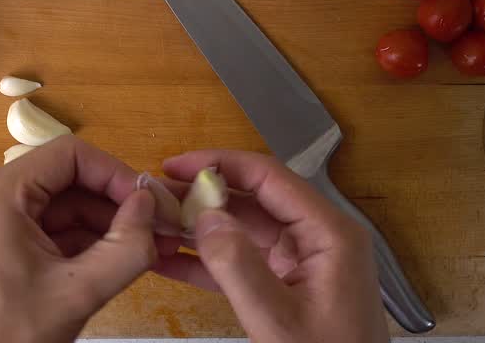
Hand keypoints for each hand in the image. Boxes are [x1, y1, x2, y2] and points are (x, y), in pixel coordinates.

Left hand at [0, 136, 173, 342]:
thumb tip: (152, 205)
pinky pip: (37, 227)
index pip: (69, 156)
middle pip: (61, 179)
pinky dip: (73, 241)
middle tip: (156, 230)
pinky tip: (109, 260)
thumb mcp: (77, 294)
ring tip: (141, 250)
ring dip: (97, 225)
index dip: (117, 174)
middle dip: (111, 204)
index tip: (151, 203)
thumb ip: (125, 246)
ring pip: (52, 205)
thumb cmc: (6, 340)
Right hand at [155, 150, 388, 342]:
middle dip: (202, 198)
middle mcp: (319, 237)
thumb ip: (239, 267)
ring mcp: (304, 262)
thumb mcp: (279, 319)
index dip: (219, 165)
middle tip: (155, 197)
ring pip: (244, 231)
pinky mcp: (289, 286)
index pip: (269, 177)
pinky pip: (245, 263)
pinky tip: (171, 261)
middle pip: (253, 200)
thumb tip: (205, 217)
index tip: (175, 166)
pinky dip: (209, 262)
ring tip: (155, 225)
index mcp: (329, 232)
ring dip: (200, 230)